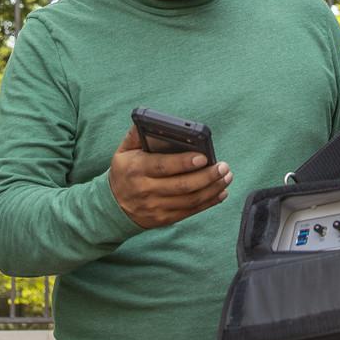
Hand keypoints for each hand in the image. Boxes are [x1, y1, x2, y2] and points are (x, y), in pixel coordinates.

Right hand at [106, 125, 230, 228]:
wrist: (113, 206)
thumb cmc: (124, 171)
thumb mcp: (123, 151)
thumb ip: (136, 135)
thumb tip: (151, 120)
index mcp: (136, 169)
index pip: (163, 166)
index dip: (184, 163)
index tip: (204, 157)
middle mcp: (145, 190)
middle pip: (181, 185)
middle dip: (206, 176)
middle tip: (224, 167)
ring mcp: (155, 207)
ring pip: (189, 200)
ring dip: (212, 189)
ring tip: (226, 177)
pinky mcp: (164, 219)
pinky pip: (190, 211)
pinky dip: (208, 202)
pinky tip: (220, 192)